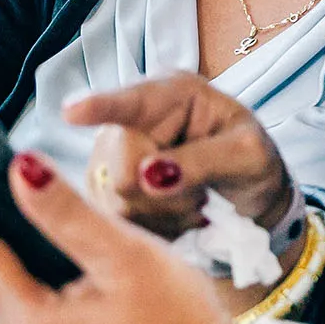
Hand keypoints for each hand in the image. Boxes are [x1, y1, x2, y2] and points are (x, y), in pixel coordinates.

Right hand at [64, 74, 294, 229]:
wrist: (249, 198)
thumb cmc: (252, 163)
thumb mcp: (249, 155)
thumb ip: (204, 160)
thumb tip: (149, 175)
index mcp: (173, 94)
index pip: (131, 100)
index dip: (99, 106)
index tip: (72, 112)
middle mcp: (135, 119)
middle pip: (122, 169)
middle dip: (163, 193)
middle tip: (200, 193)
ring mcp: (115, 154)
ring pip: (117, 202)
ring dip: (163, 213)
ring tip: (192, 200)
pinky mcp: (107, 190)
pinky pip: (116, 223)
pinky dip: (155, 229)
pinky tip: (177, 216)